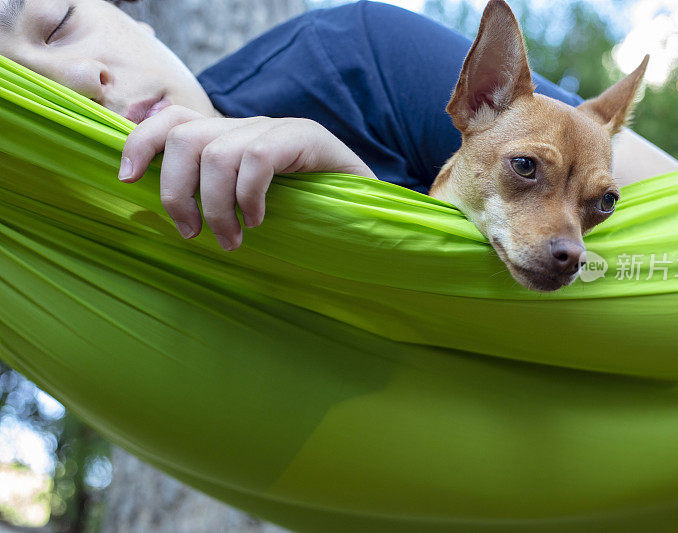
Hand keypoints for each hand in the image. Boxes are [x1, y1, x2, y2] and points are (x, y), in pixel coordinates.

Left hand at [117, 105, 376, 249]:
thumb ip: (216, 199)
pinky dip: (249, 195)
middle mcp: (249, 126)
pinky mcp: (307, 138)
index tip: (126, 181)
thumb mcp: (253, 207)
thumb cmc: (306, 216)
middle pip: (184, 135)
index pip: (172, 120)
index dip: (141, 144)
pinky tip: (259, 221)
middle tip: (192, 233)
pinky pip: (258, 158)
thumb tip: (172, 220)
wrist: (369, 210)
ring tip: (231, 240)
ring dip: (214, 206)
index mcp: (230, 137)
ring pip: (216, 151)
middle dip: (176, 190)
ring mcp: (278, 130)